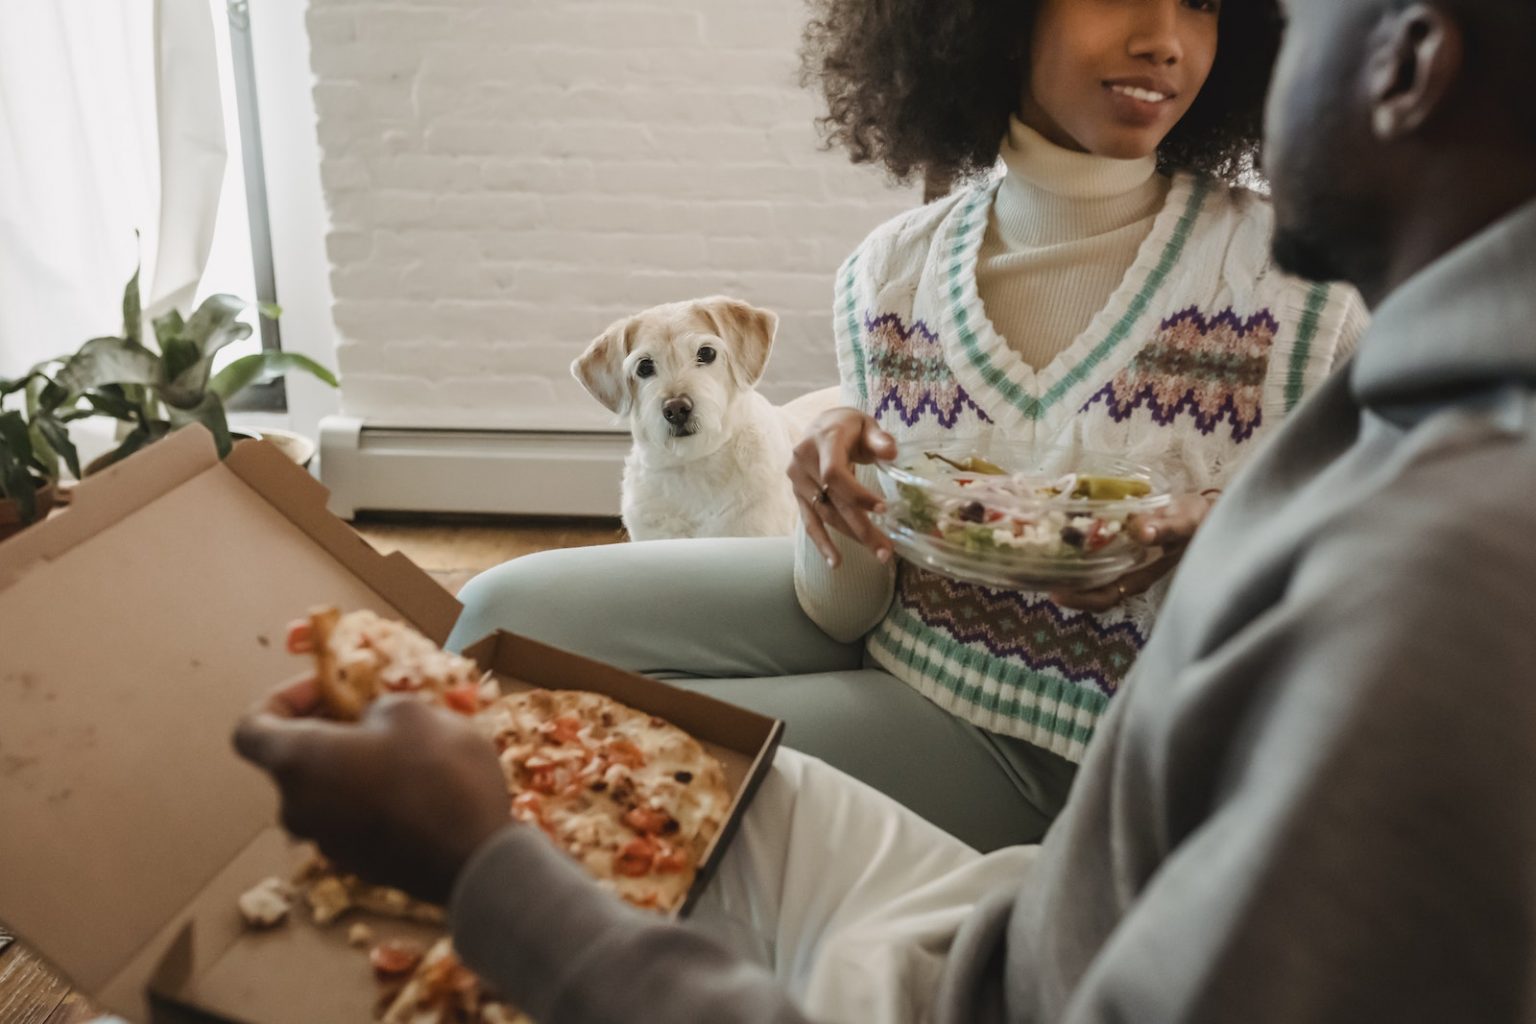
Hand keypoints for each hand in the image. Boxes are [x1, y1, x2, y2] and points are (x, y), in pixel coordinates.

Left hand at [232, 677, 510, 905]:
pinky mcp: (359, 863)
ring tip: (407, 745)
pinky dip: (373, 794)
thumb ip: (375, 708)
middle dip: (330, 727)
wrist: (474, 859)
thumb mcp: (412, 711)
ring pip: (327, 788)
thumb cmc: (437, 774)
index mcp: (297, 762)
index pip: (250, 728)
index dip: (283, 698)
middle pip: (294, 759)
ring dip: (356, 761)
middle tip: (375, 709)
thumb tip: (370, 723)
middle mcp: (297, 806)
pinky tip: (420, 784)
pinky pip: (353, 817)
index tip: (327, 687)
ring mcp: (326, 842)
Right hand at [788, 407, 896, 567]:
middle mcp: (804, 460)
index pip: (835, 473)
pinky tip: (835, 562)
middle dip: (861, 527)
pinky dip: (822, 543)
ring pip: (825, 514)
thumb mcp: (866, 425)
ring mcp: (797, 479)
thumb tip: (891, 452)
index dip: (856, 494)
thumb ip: (878, 439)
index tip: (883, 509)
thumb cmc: (849, 426)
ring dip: (851, 536)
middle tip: (886, 550)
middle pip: (834, 500)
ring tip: (878, 554)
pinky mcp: (797, 493)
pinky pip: (809, 521)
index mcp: (823, 440)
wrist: (821, 425)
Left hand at [1051, 491, 1217, 612]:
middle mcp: (1128, 572)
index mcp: (1142, 575)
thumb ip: (1167, 527)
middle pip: (1089, 588)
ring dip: (1065, 566)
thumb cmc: (1200, 520)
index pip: (1105, 597)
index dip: (1080, 598)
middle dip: (1062, 583)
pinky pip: (1093, 552)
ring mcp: (1123, 560)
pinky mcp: (1120, 545)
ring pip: (1088, 572)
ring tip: (1037, 554)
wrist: (1208, 512)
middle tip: (1032, 571)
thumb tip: (1142, 532)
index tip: (1055, 592)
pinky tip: (1059, 532)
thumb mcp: (1186, 521)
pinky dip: (1075, 546)